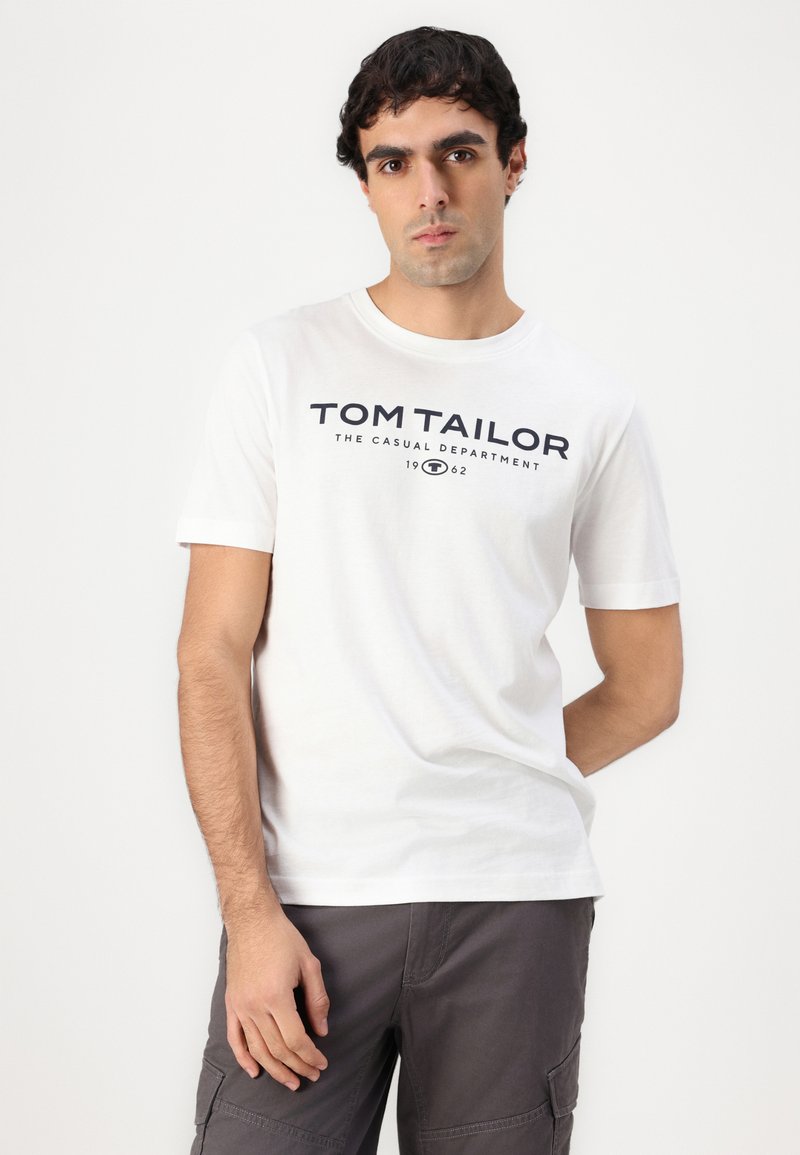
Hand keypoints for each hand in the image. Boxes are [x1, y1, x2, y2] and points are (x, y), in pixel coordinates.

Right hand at [224, 912, 329, 1089]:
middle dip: (297, 1066)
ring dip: (274, 1069)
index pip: (295, 1039)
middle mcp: (255, 1005)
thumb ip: (317, 1000)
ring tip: (290, 1080)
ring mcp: (241, 1006)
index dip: (310, 1056)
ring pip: (257, 1049)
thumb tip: (322, 1030)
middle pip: (277, 1049)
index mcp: (276, 996)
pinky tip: (255, 1071)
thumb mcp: (309, 964)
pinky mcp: (232, 1003)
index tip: (321, 1063)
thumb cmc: (281, 937)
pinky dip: (244, 1058)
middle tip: (311, 1075)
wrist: (252, 920)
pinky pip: (235, 1038)